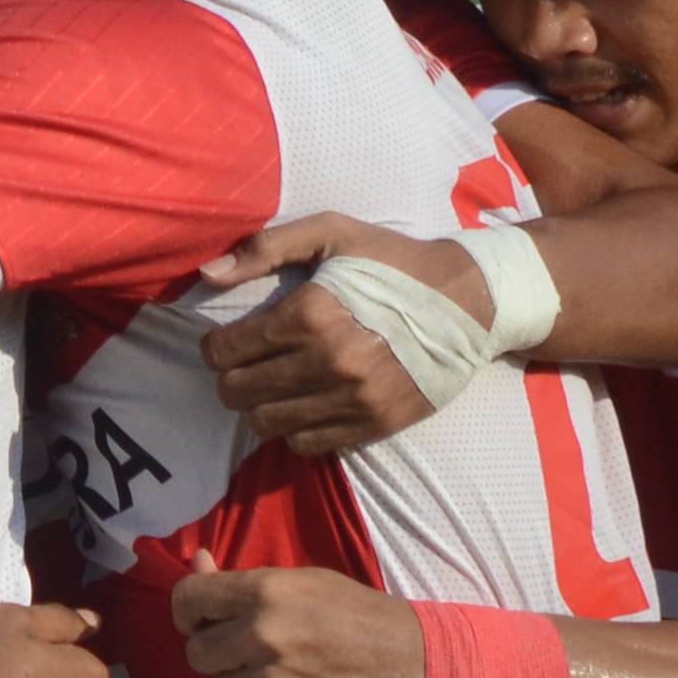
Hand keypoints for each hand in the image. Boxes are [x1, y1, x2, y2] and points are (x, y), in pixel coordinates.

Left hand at [170, 554, 426, 677]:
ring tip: (276, 672)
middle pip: (197, 653)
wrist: (415, 663)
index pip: (188, 599)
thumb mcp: (303, 580)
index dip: (188, 611)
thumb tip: (195, 561)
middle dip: (215, 651)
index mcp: (265, 591)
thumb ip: (242, 580)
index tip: (202, 620)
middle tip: (244, 649)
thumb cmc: (357, 614)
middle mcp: (263, 636)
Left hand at [197, 214, 486, 454]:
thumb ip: (265, 248)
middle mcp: (329, 361)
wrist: (470, 301)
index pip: (226, 350)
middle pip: (238, 392)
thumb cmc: (392, 261)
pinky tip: (302, 405)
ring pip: (266, 424)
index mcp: (311, 313)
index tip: (225, 341)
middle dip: (230, 377)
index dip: (216, 346)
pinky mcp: (374, 425)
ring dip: (258, 407)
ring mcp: (353, 399)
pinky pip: (307, 444)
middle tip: (243, 365)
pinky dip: (293, 429)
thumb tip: (208, 275)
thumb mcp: (331, 233)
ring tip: (270, 387)